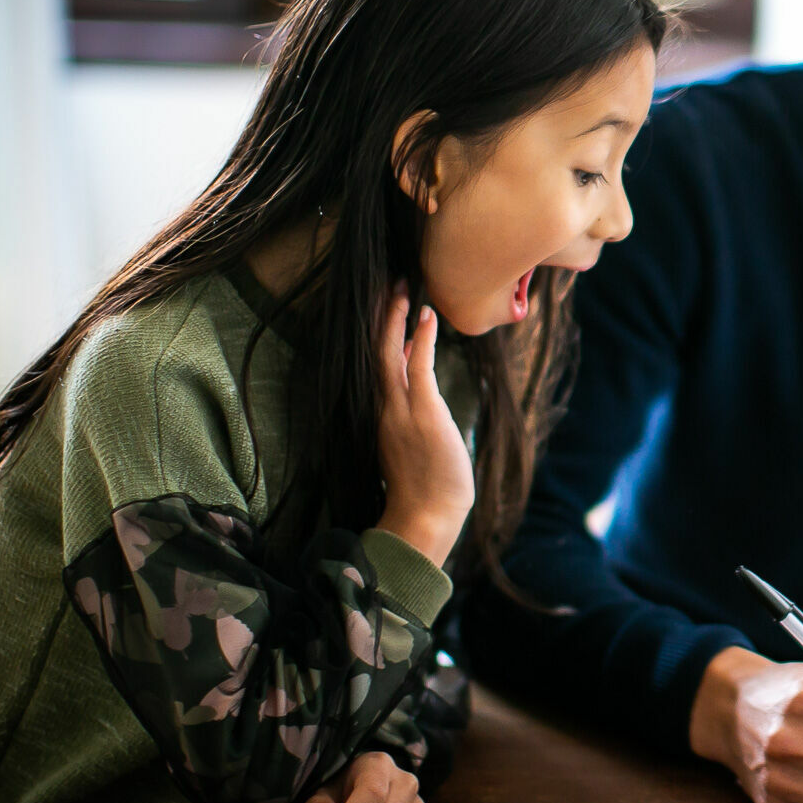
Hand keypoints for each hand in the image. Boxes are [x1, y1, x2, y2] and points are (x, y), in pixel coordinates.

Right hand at [376, 283, 473, 563]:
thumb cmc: (426, 489)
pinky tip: (426, 315)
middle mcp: (384, 409)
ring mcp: (400, 410)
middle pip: (376, 352)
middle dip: (382, 316)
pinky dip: (419, 339)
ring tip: (402, 287)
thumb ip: (413, 416)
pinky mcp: (422, 413)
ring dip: (395, 318)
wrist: (425, 518)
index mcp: (382, 416)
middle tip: (391, 284)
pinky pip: (417, 367)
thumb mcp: (416, 445)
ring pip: (389, 353)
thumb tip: (422, 391)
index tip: (390, 312)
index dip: (383, 337)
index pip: (380, 367)